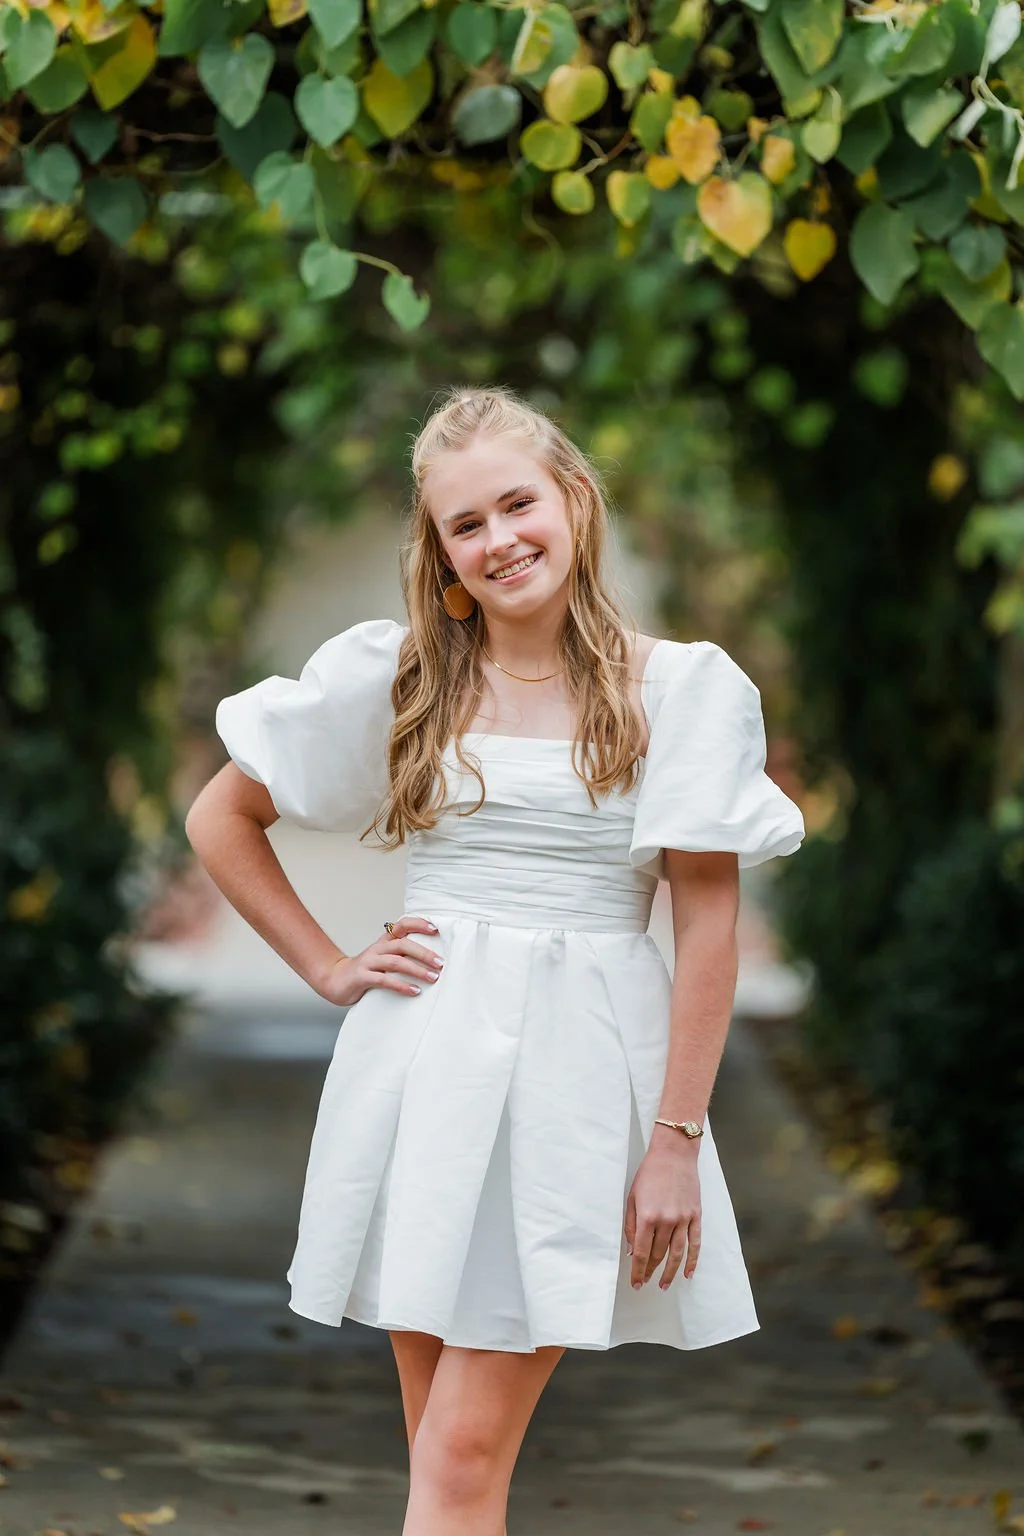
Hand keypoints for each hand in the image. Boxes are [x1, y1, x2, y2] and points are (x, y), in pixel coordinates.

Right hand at [316, 914, 443, 1006]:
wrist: (333, 980)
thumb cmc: (364, 972)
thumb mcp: (383, 960)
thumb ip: (401, 956)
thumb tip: (431, 961)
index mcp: (384, 942)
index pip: (402, 925)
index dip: (418, 924)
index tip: (435, 929)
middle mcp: (377, 949)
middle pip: (403, 944)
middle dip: (424, 953)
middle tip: (441, 963)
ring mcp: (368, 962)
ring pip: (396, 961)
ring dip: (417, 970)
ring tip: (433, 978)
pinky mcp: (362, 977)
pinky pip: (384, 980)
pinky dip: (401, 985)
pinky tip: (415, 991)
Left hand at [624, 1131, 701, 1289]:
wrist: (674, 1153)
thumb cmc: (650, 1173)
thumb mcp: (633, 1197)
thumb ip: (631, 1225)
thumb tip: (633, 1251)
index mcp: (648, 1216)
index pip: (642, 1252)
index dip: (638, 1271)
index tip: (636, 1283)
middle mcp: (667, 1220)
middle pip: (658, 1255)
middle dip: (651, 1271)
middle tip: (646, 1282)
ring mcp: (683, 1219)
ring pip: (677, 1254)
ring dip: (670, 1272)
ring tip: (664, 1285)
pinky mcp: (696, 1215)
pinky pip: (696, 1243)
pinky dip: (693, 1260)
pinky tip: (688, 1274)